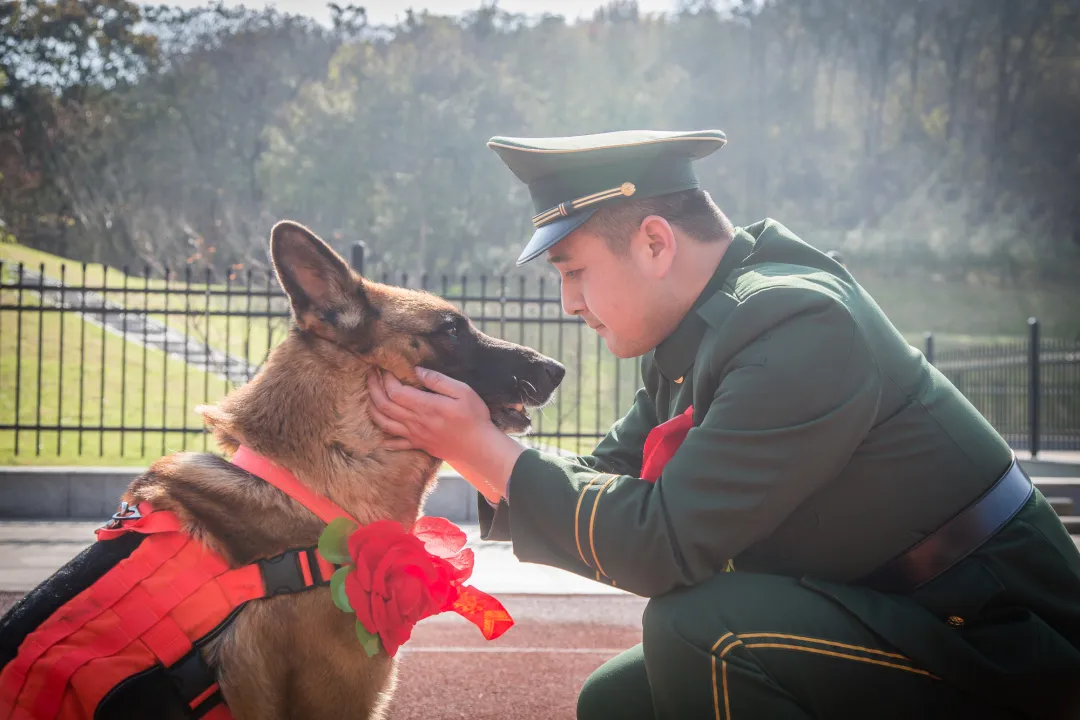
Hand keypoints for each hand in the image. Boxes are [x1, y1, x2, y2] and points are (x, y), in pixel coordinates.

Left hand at [368, 368, 524, 501]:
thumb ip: (438, 380)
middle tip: (370, 375)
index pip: (395, 391)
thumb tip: (417, 371)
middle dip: (373, 388)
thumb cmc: (474, 418)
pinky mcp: (419, 444)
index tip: (386, 368)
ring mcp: (415, 435)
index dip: (386, 379)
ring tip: (369, 395)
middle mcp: (415, 421)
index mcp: (425, 406)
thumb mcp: (463, 391)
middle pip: (384, 405)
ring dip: (372, 408)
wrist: (479, 448)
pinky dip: (384, 439)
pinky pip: (396, 443)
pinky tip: (379, 435)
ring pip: (384, 423)